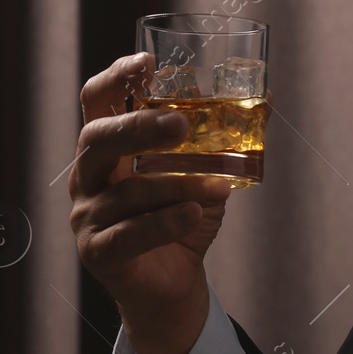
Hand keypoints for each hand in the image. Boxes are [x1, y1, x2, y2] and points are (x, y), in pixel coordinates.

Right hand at [69, 52, 242, 353]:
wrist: (171, 291)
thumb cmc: (182, 222)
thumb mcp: (204, 175)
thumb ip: (223, 141)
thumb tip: (266, 100)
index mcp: (106, 149)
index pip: (96, 102)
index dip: (115, 78)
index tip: (146, 63)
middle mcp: (88, 177)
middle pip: (97, 139)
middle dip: (139, 127)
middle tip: (181, 123)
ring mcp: (86, 216)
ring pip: (127, 190)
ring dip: (176, 184)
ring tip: (219, 182)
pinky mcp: (98, 252)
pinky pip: (131, 233)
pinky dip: (166, 221)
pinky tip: (194, 213)